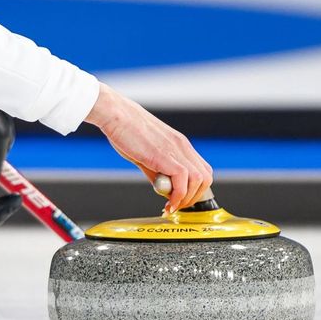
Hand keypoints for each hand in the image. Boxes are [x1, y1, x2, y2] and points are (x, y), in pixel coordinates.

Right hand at [86, 83, 212, 214]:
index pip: (201, 170)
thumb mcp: (145, 153)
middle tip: (176, 205)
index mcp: (179, 143)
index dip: (195, 189)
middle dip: (194, 197)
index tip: (181, 200)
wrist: (115, 114)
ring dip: (186, 198)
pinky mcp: (165, 155)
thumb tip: (161, 187)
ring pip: (199, 180)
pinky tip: (167, 202)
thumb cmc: (125, 129)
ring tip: (171, 205)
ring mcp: (176, 149)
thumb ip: (156, 171)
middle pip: (205, 177)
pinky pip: (182, 180)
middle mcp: (182, 145)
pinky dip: (178, 196)